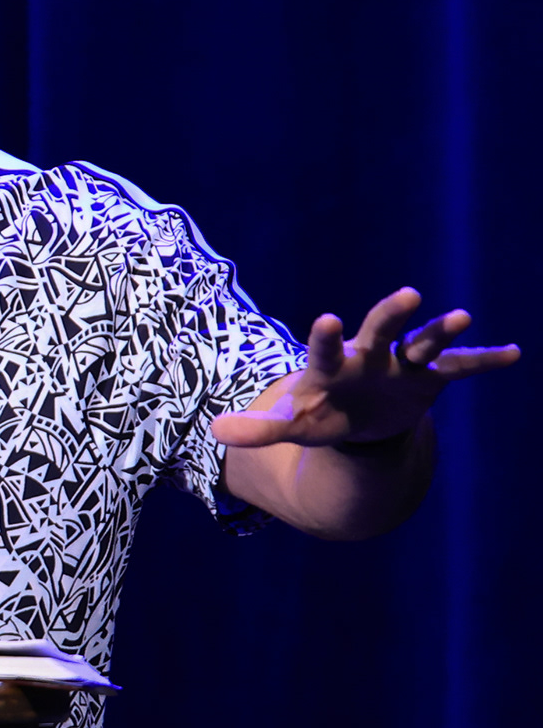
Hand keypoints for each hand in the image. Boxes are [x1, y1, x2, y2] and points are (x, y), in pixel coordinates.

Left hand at [212, 287, 519, 448]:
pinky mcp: (430, 379)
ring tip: (461, 316)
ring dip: (441, 331)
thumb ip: (258, 429)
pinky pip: (460, 368)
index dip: (326, 337)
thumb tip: (215, 433)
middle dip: (391, 314)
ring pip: (423, 342)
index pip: (326, 349)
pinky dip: (484, 360)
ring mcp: (402, 365)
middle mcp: (369, 356)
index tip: (326, 320)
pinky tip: (513, 353)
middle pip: (380, 329)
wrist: (354, 421)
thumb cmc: (318, 416)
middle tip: (408, 295)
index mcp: (331, 366)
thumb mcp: (291, 426)